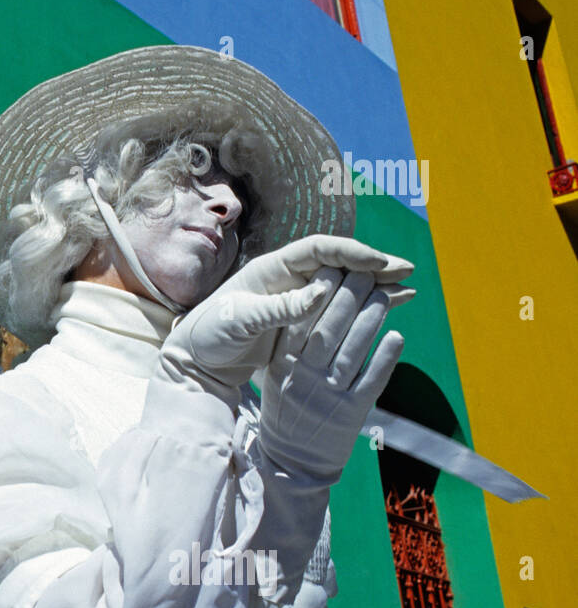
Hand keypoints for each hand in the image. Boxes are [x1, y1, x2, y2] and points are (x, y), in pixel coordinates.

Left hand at [153, 235, 413, 404]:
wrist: (198, 359)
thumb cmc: (211, 334)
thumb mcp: (240, 320)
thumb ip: (278, 308)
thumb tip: (320, 294)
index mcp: (271, 268)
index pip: (318, 249)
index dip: (349, 252)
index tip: (377, 261)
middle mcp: (288, 277)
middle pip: (338, 262)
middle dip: (372, 264)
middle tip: (406, 269)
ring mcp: (297, 297)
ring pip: (345, 283)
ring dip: (375, 283)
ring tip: (410, 284)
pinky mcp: (303, 320)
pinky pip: (341, 307)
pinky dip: (366, 304)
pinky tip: (394, 304)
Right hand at [256, 267, 413, 482]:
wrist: (292, 461)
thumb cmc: (286, 409)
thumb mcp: (277, 374)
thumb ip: (291, 343)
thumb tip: (313, 301)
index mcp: (283, 364)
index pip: (301, 319)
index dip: (319, 291)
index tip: (333, 267)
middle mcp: (304, 377)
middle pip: (329, 328)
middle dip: (350, 295)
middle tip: (366, 272)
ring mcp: (329, 395)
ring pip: (353, 349)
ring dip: (372, 319)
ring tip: (385, 295)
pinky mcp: (352, 413)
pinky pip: (372, 380)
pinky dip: (385, 357)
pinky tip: (397, 335)